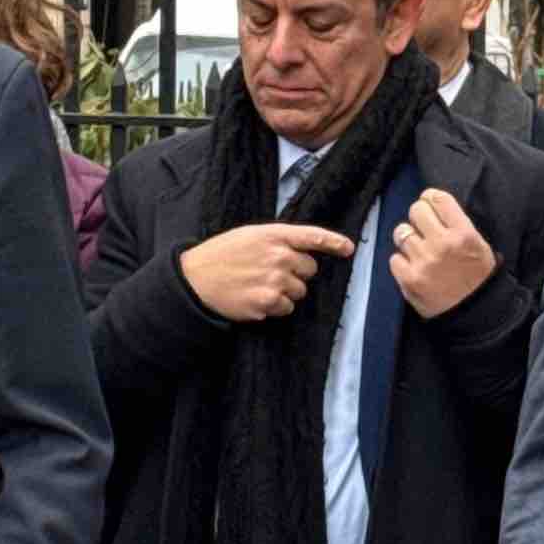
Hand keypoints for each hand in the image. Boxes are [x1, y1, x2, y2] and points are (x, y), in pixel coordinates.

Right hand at [178, 223, 356, 321]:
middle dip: (296, 273)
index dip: (334, 242)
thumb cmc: (222, 255)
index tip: (348, 248)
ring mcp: (274, 280)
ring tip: (258, 285)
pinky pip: (286, 308)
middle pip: (309, 270)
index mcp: (273, 235)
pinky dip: (274, 307)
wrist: (195, 278)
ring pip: (299, 292)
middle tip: (271, 272)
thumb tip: (304, 252)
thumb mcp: (249, 236)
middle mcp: (278, 256)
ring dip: (285, 292)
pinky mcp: (267, 303)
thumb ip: (277, 240)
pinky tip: (254, 298)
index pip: (312, 236)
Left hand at [388, 187, 496, 317]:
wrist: (476, 314)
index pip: (437, 198)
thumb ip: (456, 224)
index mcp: (463, 233)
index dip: (430, 199)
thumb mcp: (478, 244)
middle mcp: (442, 244)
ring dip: (408, 239)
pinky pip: (394, 258)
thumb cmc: (478, 277)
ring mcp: (423, 261)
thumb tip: (432, 206)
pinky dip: (402, 262)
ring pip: (401, 232)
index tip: (429, 205)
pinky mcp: (409, 279)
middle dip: (418, 218)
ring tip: (418, 250)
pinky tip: (414, 268)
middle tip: (424, 229)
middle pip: (415, 210)